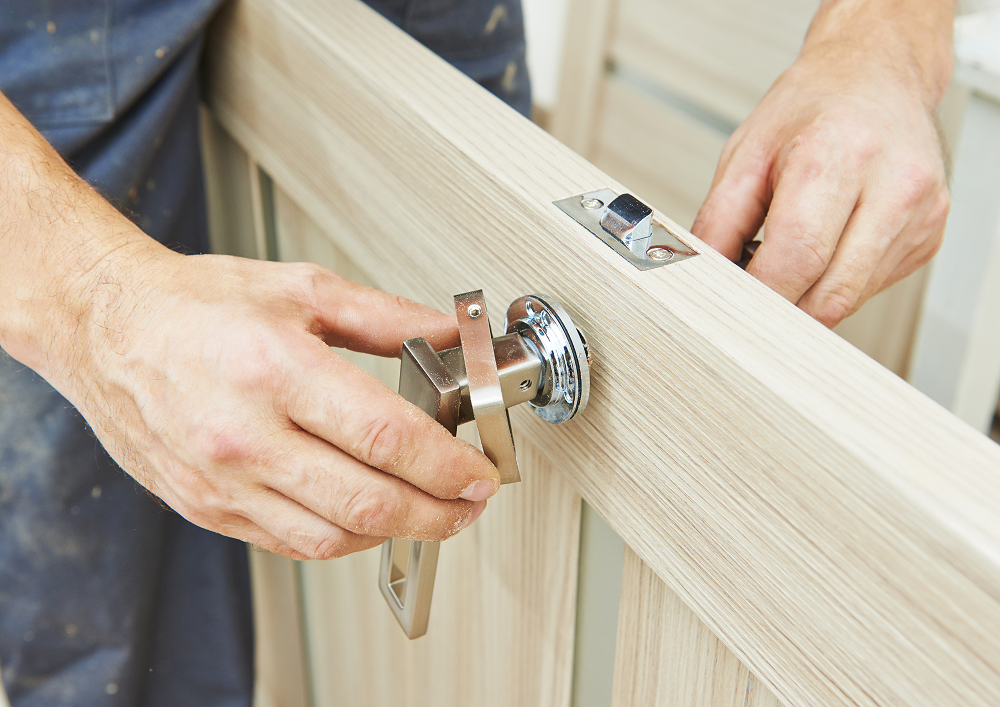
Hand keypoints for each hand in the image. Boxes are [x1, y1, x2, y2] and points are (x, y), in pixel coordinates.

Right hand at [71, 249, 498, 559]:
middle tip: (470, 503)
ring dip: (396, 532)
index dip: (447, 465)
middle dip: (438, 512)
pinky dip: (342, 538)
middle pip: (367, 500)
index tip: (480, 472)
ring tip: (430, 512)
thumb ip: (386, 316)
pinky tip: (368, 517)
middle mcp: (245, 435)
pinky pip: (289, 542)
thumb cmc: (197, 304)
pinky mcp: (205, 506)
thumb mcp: (302, 288)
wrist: (106, 327)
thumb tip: (451, 336)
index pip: (386, 437)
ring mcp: (221, 481)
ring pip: (331, 537)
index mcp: (276, 370)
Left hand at [692, 33, 950, 327]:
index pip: (797, 258)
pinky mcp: (930, 235)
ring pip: (851, 298)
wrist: (876, 74)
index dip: (757, 296)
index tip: (729, 306)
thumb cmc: (811, 109)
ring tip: (784, 263)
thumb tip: (700, 277)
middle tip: (747, 301)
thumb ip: (718, 223)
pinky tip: (825, 249)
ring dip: (807, 299)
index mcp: (838, 155)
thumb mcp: (745, 155)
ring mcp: (920, 213)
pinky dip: (836, 283)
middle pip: (829, 293)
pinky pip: (871, 287)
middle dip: (779, 310)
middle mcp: (892, 184)